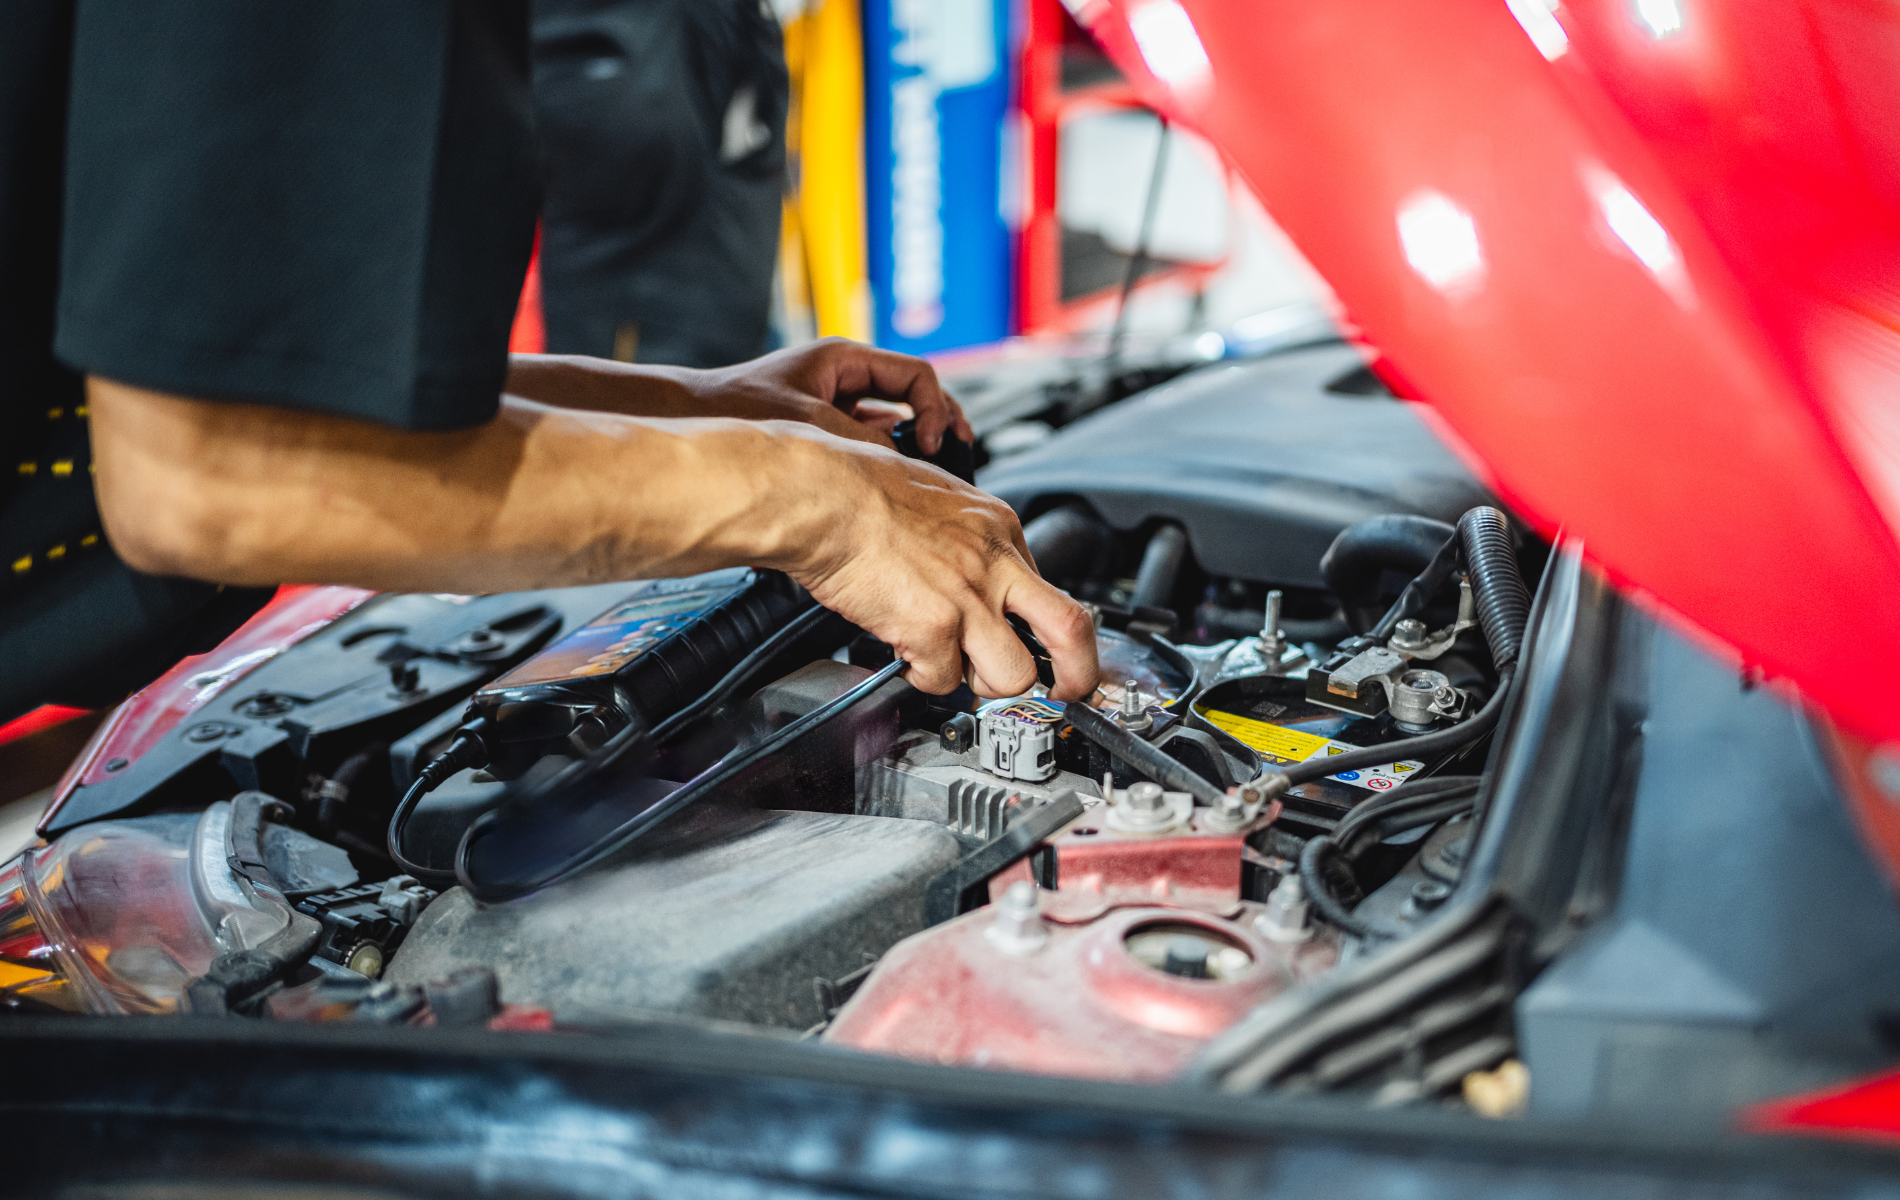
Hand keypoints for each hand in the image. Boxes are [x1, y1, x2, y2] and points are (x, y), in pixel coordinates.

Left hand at [685, 338, 973, 451]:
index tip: (933, 442)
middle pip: (915, 393)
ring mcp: (837, 401)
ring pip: (895, 416)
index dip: (935, 408)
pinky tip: (894, 476)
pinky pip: (872, 438)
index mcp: (845, 358)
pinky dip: (888, 454)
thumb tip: (904, 463)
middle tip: (958, 450)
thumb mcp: (809, 423)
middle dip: (940, 420)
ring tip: (934, 466)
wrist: (695, 418)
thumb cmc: (738, 407)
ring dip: (916, 439)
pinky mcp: (827, 428)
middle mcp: (845, 376)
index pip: (916, 375)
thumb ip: (861, 441)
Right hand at [763, 425, 1099, 700]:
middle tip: (1068, 691)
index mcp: (999, 529)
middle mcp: (993, 564)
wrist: (824, 495)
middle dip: (1078, 673)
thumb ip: (966, 540)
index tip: (1039, 645)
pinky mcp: (933, 627)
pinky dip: (924, 677)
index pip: (1048, 589)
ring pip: (1014, 675)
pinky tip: (906, 653)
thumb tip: (971, 573)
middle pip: (1070, 630)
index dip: (1040, 628)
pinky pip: (943, 681)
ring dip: (985, 683)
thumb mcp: (940, 497)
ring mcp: (968, 598)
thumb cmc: (860, 488)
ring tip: (954, 666)